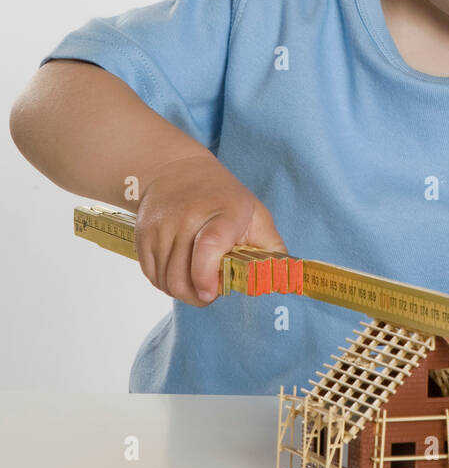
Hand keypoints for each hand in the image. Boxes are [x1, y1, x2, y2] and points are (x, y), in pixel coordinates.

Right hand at [135, 154, 286, 306]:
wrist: (175, 170)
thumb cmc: (223, 198)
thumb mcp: (255, 214)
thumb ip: (271, 249)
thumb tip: (285, 280)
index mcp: (222, 212)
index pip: (208, 246)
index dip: (207, 275)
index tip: (212, 293)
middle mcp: (187, 218)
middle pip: (182, 275)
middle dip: (198, 297)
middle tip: (211, 292)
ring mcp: (161, 227)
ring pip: (166, 281)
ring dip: (182, 292)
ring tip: (197, 281)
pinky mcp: (143, 235)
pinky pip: (152, 276)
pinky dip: (165, 283)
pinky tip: (180, 273)